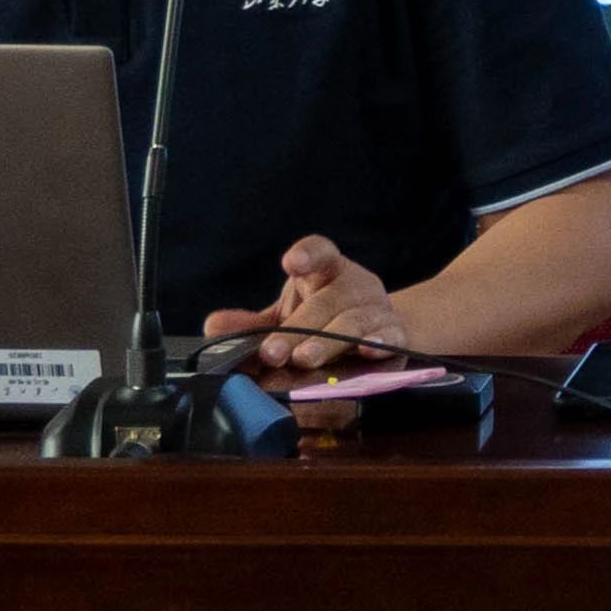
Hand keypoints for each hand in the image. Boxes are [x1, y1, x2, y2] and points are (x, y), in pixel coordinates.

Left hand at [202, 235, 407, 378]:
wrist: (378, 333)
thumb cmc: (325, 321)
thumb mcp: (287, 317)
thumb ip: (252, 325)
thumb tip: (214, 326)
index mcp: (327, 272)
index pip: (321, 252)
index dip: (308, 254)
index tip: (291, 263)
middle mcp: (354, 285)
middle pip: (328, 301)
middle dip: (300, 327)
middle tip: (273, 352)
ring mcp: (377, 309)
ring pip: (354, 322)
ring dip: (328, 341)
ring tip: (304, 358)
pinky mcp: (396, 334)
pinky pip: (390, 338)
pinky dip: (379, 343)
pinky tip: (366, 351)